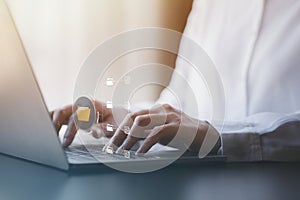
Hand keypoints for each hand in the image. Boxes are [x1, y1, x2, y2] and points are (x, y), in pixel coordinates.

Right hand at [50, 101, 127, 146]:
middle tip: (53, 140)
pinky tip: (44, 128)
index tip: (66, 141)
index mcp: (93, 105)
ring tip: (46, 136)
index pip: (77, 116)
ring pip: (59, 111)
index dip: (70, 130)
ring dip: (51, 123)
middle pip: (64, 111)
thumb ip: (103, 128)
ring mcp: (76, 107)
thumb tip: (94, 132)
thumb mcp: (114, 125)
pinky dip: (50, 119)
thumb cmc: (117, 120)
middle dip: (56, 125)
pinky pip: (58, 114)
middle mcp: (82, 104)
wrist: (120, 115)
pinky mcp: (72, 112)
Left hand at [103, 104, 220, 154]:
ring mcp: (168, 116)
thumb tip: (131, 140)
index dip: (121, 128)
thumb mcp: (163, 131)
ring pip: (141, 122)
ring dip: (129, 138)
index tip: (113, 141)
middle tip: (113, 146)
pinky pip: (156, 133)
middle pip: (133, 117)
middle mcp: (160, 109)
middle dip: (120, 132)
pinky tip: (140, 152)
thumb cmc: (182, 134)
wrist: (204, 135)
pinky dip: (146, 143)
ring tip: (123, 150)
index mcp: (156, 110)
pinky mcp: (175, 125)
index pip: (133, 116)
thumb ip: (149, 131)